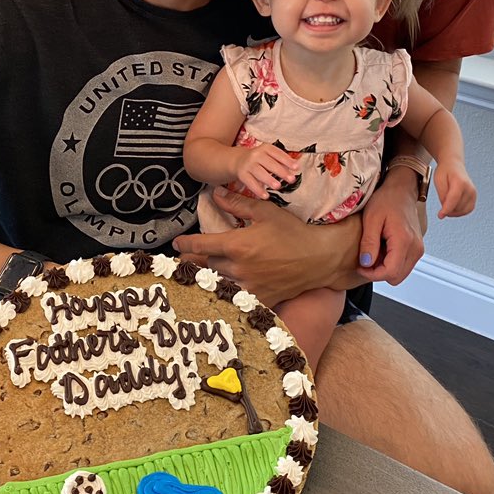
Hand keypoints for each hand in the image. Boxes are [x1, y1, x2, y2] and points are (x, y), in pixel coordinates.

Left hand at [173, 187, 361, 305]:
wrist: (318, 257)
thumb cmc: (292, 231)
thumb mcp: (265, 211)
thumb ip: (237, 203)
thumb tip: (214, 194)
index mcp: (236, 245)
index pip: (200, 245)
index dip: (185, 244)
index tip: (176, 244)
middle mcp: (238, 268)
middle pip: (204, 266)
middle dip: (192, 262)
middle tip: (180, 260)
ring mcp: (248, 286)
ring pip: (216, 284)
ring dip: (204, 279)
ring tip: (192, 276)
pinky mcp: (259, 299)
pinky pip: (234, 299)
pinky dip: (224, 294)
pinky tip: (218, 293)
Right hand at [233, 144, 299, 199]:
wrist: (238, 160)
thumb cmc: (260, 159)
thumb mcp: (269, 156)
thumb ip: (282, 161)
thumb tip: (296, 167)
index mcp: (266, 148)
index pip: (277, 153)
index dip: (287, 160)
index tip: (297, 167)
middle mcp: (256, 155)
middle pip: (270, 163)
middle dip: (281, 171)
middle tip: (291, 179)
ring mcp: (248, 164)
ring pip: (259, 172)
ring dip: (269, 179)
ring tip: (278, 186)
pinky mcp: (242, 174)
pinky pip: (250, 182)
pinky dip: (258, 190)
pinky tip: (266, 196)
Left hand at [357, 170, 424, 285]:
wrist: (401, 190)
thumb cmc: (387, 200)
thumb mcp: (371, 219)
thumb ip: (369, 243)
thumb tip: (366, 263)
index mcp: (404, 241)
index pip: (390, 272)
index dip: (372, 274)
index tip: (361, 267)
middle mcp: (415, 248)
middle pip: (396, 277)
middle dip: (378, 273)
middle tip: (365, 260)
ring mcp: (418, 249)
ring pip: (400, 273)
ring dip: (385, 268)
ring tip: (374, 251)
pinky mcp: (416, 248)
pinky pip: (403, 264)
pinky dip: (391, 262)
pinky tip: (382, 249)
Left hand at [435, 161, 476, 217]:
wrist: (453, 165)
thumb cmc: (445, 171)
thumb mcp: (438, 180)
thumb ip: (442, 195)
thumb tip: (445, 208)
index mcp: (460, 182)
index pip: (453, 199)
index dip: (446, 209)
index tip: (440, 215)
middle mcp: (469, 188)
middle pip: (458, 207)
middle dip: (447, 208)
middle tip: (442, 200)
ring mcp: (473, 193)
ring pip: (463, 211)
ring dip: (453, 211)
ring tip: (446, 203)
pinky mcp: (474, 197)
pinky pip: (467, 210)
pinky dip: (459, 211)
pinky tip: (453, 207)